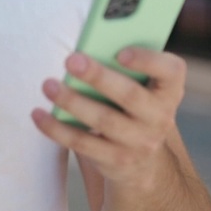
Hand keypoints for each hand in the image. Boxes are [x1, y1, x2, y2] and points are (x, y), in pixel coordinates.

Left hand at [32, 48, 187, 188]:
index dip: (148, 59)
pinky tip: (39, 114)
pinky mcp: (116, 161)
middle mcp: (160, 118)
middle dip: (98, 76)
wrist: (143, 162)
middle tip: (71, 60)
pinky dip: (57, 129)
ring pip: (103, 120)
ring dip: (72, 101)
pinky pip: (83, 143)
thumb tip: (85, 48)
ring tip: (48, 85)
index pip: (171, 71)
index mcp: (168, 90)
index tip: (121, 51)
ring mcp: (140, 143)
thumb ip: (123, 68)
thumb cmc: (132, 108)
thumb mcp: (140, 88)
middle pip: (130, 95)